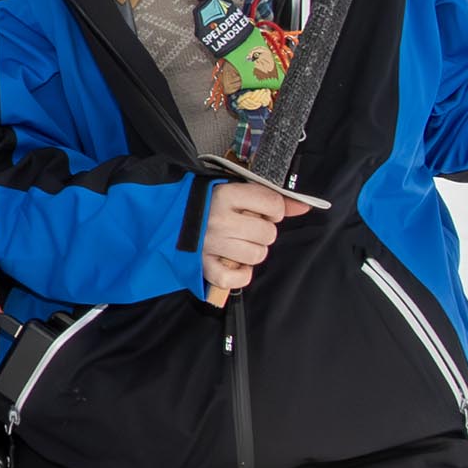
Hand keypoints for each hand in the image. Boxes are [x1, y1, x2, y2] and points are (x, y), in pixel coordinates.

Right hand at [199, 178, 309, 307]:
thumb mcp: (233, 188)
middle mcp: (218, 220)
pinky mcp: (201, 264)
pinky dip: (239, 275)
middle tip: (247, 227)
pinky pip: (232, 279)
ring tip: (239, 243)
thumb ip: (270, 197)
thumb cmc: (203, 200)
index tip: (260, 210)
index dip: (273, 209)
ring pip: (255, 256)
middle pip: (268, 233)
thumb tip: (303, 207)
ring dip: (252, 252)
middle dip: (263, 232)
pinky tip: (235, 265)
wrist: (163, 213)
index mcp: (226, 195)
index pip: (273, 205)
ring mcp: (209, 244)